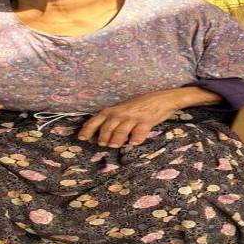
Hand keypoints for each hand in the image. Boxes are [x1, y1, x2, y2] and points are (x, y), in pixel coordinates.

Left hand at [77, 87, 221, 147]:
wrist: (162, 98)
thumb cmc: (141, 105)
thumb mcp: (124, 108)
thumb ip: (113, 118)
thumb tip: (100, 134)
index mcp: (115, 109)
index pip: (96, 119)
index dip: (87, 130)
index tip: (81, 138)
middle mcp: (122, 113)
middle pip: (107, 128)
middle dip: (102, 138)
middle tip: (103, 144)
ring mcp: (134, 117)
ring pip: (120, 132)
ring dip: (115, 141)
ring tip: (115, 145)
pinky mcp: (146, 122)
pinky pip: (138, 133)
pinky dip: (135, 140)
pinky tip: (133, 143)